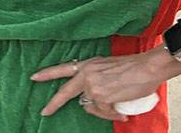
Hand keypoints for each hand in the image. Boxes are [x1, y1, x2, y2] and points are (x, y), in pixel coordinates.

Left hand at [31, 46, 180, 120]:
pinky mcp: (101, 97)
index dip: (47, 73)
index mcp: (87, 64)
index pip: (62, 68)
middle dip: (53, 103)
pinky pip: (102, 112)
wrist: (146, 68)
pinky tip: (122, 114)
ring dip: (102, 112)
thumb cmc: (132, 66)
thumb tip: (92, 94)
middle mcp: (86, 74)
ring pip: (90, 106)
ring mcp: (92, 86)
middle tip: (44, 112)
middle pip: (65, 92)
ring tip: (117, 111)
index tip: (34, 77)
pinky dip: (112, 115)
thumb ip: (95, 76)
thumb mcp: (106, 65)